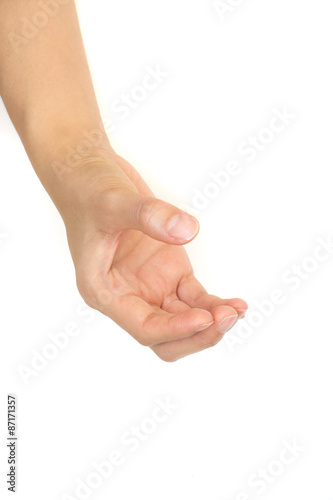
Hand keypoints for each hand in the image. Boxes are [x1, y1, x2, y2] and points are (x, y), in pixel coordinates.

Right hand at [57, 151, 247, 360]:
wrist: (89, 175)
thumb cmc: (87, 192)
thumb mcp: (113, 201)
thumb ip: (148, 215)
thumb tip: (187, 230)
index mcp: (104, 291)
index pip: (143, 327)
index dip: (175, 329)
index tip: (204, 317)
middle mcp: (127, 295)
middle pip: (166, 338)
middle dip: (197, 335)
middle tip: (225, 318)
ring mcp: (150, 284)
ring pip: (184, 321)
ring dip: (211, 322)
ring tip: (237, 309)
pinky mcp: (169, 271)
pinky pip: (196, 298)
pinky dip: (215, 304)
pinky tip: (236, 303)